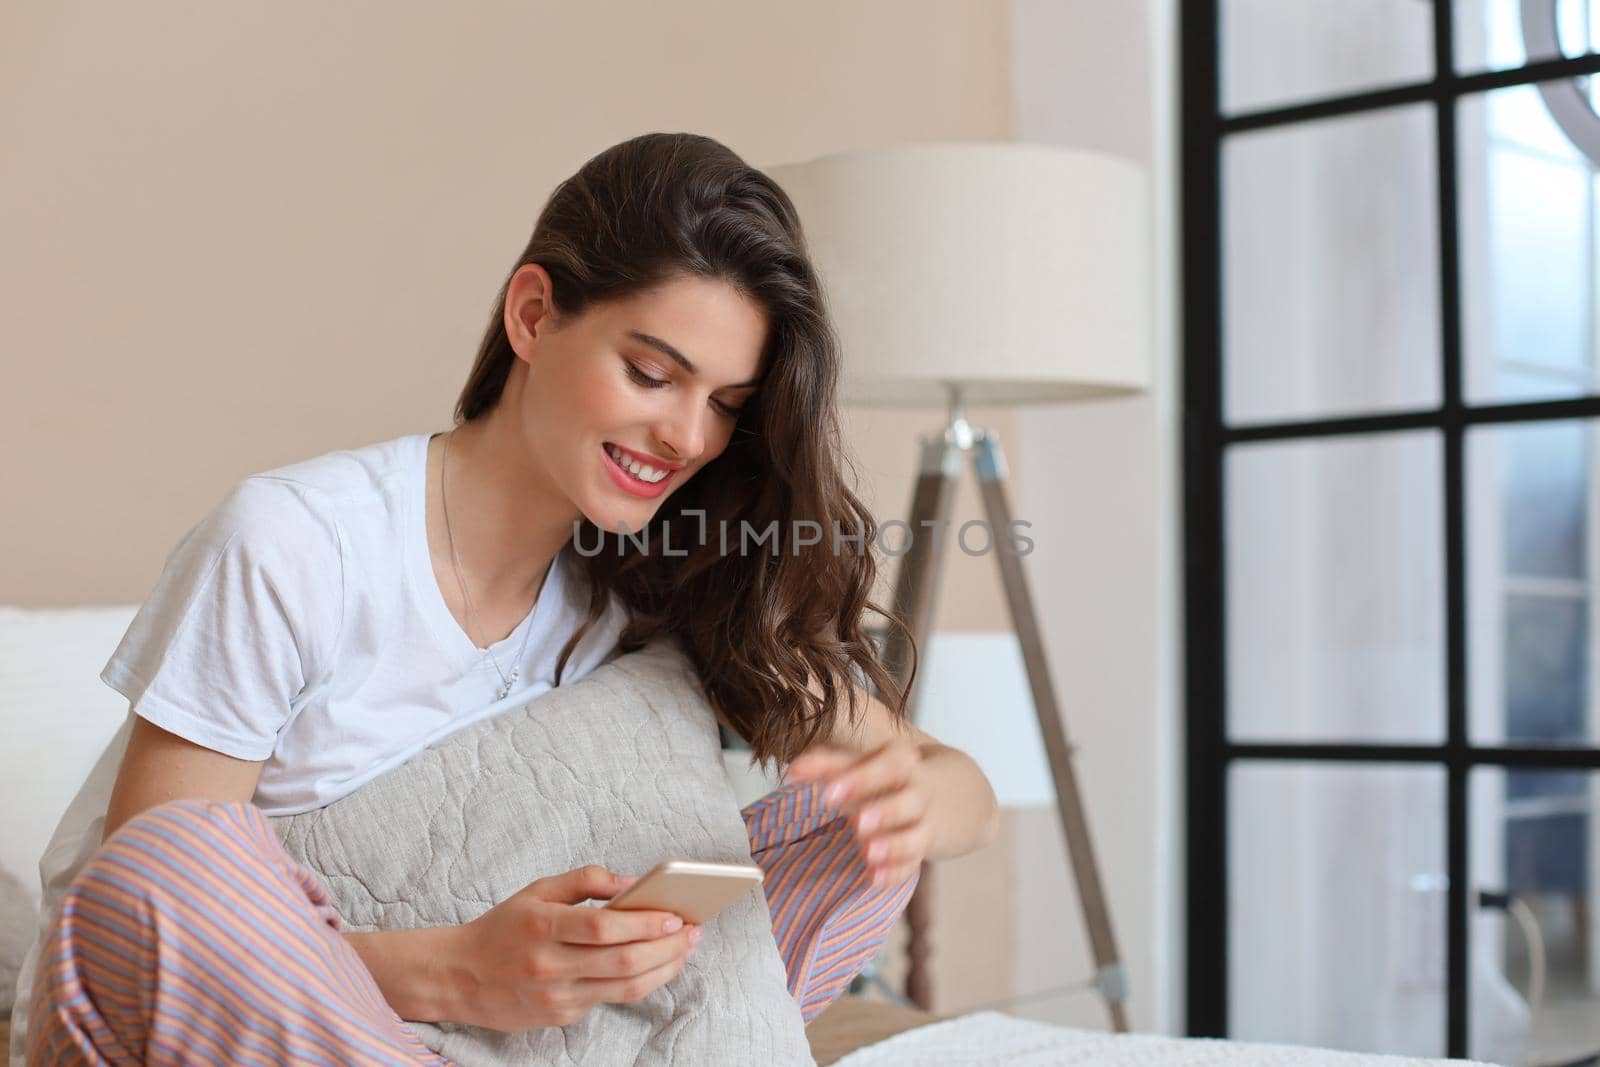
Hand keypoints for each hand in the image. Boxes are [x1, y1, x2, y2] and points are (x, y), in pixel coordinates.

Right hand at [441, 865, 701, 1031]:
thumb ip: (586, 880)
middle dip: (668, 947)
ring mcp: (557, 997)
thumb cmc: (503, 927)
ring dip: (664, 969)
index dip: (646, 923)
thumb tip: (633, 882)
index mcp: (543, 927)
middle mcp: (550, 966)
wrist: (459, 977)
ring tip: (684, 951)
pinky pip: (609, 1000)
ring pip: (625, 988)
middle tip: (693, 932)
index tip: (676, 915)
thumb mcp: (537, 890)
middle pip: (624, 961)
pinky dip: (639, 982)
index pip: (604, 927)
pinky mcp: (561, 1017)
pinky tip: (655, 966)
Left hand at [784, 737, 932, 887]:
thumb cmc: (878, 779)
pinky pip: (912, 865)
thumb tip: (794, 771)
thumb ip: (825, 766)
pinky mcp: (918, 852)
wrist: (931, 796)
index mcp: (902, 763)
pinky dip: (894, 873)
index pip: (890, 765)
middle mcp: (918, 793)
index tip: (830, 793)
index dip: (862, 779)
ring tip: (867, 853)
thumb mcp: (855, 765)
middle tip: (858, 822)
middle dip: (885, 812)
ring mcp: (922, 824)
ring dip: (893, 845)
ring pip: (916, 836)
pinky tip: (874, 878)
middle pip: (909, 800)